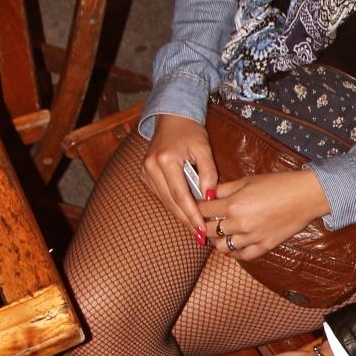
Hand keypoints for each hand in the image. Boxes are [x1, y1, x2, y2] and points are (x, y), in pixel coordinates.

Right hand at [143, 115, 216, 240]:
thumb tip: (210, 198)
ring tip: (196, 230)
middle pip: (171, 202)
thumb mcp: (204, 148)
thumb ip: (208, 173)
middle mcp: (151, 167)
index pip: (180, 194)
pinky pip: (162, 196)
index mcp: (165, 160)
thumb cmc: (190, 132)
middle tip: (200, 237)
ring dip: (181, 216)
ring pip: (165, 202)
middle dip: (186, 220)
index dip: (191, 214)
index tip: (201, 229)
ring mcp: (145, 172)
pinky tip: (186, 215)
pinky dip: (174, 206)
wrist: (172, 119)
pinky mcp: (145, 175)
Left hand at [202, 170, 329, 259]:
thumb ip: (225, 189)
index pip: (202, 210)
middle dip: (203, 225)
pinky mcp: (264, 246)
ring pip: (221, 247)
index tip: (196, 206)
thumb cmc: (278, 184)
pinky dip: (233, 253)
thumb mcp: (247, 180)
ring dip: (216, 240)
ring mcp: (252, 238)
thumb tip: (208, 194)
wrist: (306, 196)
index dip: (196, 208)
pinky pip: (242, 256)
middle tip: (204, 221)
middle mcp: (239, 224)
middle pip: (208, 231)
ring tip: (218, 234)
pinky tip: (232, 247)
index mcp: (233, 204)